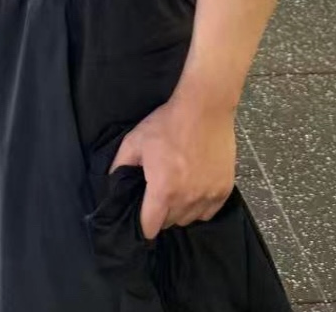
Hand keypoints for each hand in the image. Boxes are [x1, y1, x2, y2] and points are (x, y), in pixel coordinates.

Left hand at [110, 93, 236, 238]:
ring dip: (180, 210)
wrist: (204, 108)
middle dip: (160, 213)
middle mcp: (187, 199)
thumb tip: (112, 185)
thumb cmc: (167, 123)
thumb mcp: (135, 140)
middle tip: (158, 192)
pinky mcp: (223, 190)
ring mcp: (208, 196)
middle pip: (169, 223)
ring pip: (189, 219)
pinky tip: (194, 189)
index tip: (142, 215)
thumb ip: (120, 165)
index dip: (142, 224)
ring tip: (176, 189)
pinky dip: (199, 206)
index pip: (149, 227)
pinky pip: (208, 212)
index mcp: (163, 190)